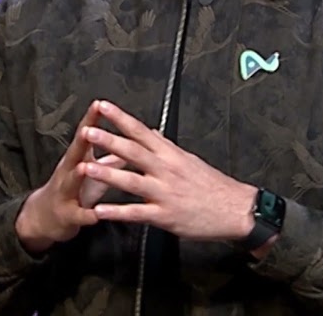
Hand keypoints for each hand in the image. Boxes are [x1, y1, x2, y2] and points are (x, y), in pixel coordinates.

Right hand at [15, 101, 104, 253]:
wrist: (45, 217)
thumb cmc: (76, 189)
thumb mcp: (94, 170)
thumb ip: (112, 155)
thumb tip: (132, 140)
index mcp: (78, 158)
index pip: (85, 135)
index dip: (91, 119)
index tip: (99, 103)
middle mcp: (68, 171)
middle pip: (75, 153)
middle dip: (82, 141)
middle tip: (88, 129)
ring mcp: (65, 193)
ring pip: (71, 182)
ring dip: (78, 174)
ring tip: (85, 167)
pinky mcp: (67, 215)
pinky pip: (78, 215)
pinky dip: (86, 215)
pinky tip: (94, 215)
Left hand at [77, 101, 257, 241]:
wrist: (235, 209)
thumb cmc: (213, 185)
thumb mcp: (190, 159)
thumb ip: (165, 146)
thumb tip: (150, 131)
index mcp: (171, 154)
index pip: (141, 131)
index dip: (121, 118)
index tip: (103, 106)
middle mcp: (166, 170)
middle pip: (133, 151)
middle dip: (109, 140)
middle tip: (88, 131)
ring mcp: (165, 193)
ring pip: (132, 181)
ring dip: (107, 174)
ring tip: (87, 168)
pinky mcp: (165, 216)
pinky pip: (138, 213)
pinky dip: (118, 213)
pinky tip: (101, 212)